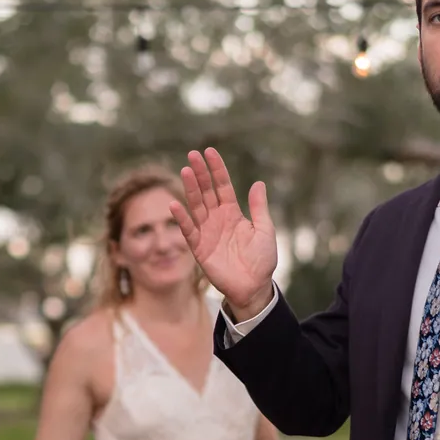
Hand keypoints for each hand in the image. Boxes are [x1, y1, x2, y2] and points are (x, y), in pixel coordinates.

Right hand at [169, 148, 277, 321]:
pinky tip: (175, 205)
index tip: (209, 152)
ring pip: (196, 206)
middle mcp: (217, 219)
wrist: (254, 287)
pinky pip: (188, 231)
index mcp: (233, 213)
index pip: (222, 186)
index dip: (216, 170)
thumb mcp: (265, 230)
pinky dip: (182, 219)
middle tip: (193, 155)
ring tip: (185, 171)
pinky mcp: (200, 248)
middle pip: (206, 192)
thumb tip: (258, 183)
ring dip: (190, 190)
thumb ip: (258, 208)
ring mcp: (207, 233)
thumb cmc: (262, 260)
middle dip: (200, 174)